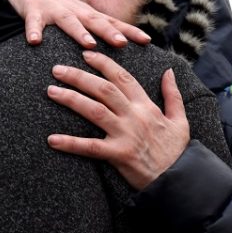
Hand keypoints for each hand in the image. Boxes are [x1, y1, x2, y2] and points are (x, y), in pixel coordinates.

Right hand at [0, 0, 150, 47]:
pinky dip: (33, 31)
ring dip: (79, 32)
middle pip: (94, 20)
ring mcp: (53, 9)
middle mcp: (73, 10)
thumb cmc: (56, 7)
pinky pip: (33, 22)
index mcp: (86, 13)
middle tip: (122, 42)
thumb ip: (95, 29)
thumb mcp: (78, 16)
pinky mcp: (33, 11)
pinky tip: (34, 42)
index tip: (147, 40)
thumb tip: (121, 45)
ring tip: (89, 44)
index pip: (112, 22)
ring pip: (68, 21)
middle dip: (109, 32)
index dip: (129, 30)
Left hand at [45, 51, 188, 189]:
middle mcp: (135, 116)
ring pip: (94, 110)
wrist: (180, 178)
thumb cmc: (177, 151)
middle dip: (79, 76)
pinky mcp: (119, 154)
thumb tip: (168, 71)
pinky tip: (52, 139)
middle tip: (57, 69)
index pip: (123, 78)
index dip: (103, 64)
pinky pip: (91, 147)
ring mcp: (126, 134)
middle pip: (103, 89)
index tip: (86, 54)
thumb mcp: (179, 119)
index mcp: (147, 106)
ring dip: (71, 99)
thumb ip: (173, 94)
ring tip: (51, 91)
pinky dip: (71, 143)